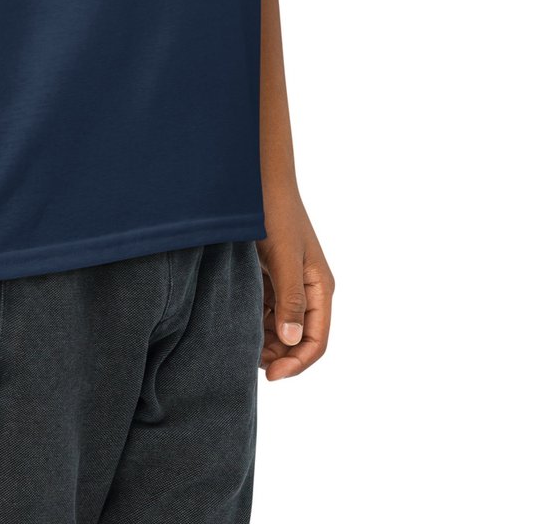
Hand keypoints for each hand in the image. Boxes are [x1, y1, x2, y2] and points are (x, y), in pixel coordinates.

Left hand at [257, 187, 333, 379]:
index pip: (315, 340)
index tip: (270, 376)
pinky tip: (235, 323)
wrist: (257, 179)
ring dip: (264, 340)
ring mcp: (288, 282)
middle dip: (277, 355)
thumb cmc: (275, 214)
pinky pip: (265, 309)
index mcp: (320, 287)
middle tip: (248, 361)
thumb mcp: (284, 257)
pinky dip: (254, 320)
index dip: (297, 363)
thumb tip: (292, 341)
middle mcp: (307, 289)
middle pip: (297, 338)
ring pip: (280, 326)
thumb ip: (290, 298)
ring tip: (240, 346)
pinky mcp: (269, 275)